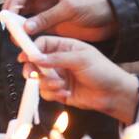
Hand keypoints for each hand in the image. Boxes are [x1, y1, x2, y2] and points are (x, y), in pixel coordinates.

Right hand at [2, 0, 116, 41]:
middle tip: (7, 26)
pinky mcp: (49, 21)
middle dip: (13, 12)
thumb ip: (48, 16)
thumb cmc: (95, 4)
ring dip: (18, 24)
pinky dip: (27, 32)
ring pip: (24, 14)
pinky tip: (23, 39)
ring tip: (14, 36)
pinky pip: (33, 25)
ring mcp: (45, 7)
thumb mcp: (71, 7)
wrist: (111, 17)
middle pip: (21, 0)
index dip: (15, 0)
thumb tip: (26, 27)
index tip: (8, 14)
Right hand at [20, 37, 138, 122]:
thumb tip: (36, 58)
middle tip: (33, 75)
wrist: (114, 94)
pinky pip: (46, 92)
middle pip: (35, 62)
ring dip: (47, 84)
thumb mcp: (81, 59)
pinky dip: (53, 94)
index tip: (24, 57)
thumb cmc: (102, 71)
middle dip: (33, 69)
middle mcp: (59, 60)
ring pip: (39, 79)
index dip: (31, 49)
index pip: (42, 44)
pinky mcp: (59, 90)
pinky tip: (66, 93)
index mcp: (66, 46)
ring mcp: (59, 76)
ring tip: (62, 86)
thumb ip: (57, 58)